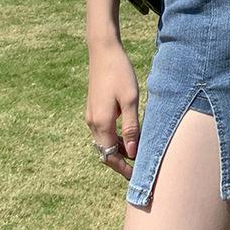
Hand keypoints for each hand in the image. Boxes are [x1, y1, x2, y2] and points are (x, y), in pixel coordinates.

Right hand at [85, 40, 139, 182]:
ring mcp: (91, 115)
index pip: (110, 155)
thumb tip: (133, 153)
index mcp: (102, 123)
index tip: (136, 177)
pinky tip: (129, 135)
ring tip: (136, 154)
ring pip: (104, 141)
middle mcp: (92, 122)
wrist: (103, 51)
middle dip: (120, 162)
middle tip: (138, 169)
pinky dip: (114, 138)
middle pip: (105, 151)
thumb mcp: (131, 100)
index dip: (122, 169)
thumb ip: (132, 127)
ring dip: (118, 149)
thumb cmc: (119, 73)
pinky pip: (103, 131)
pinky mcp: (93, 108)